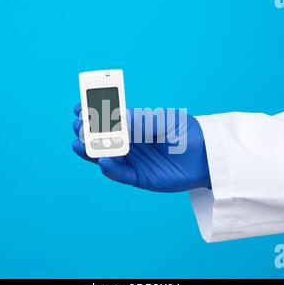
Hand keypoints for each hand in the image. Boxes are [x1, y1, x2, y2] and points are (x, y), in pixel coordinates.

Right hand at [72, 104, 210, 191]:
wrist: (205, 156)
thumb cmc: (186, 132)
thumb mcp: (164, 121)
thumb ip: (142, 120)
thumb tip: (118, 118)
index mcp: (134, 125)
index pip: (108, 119)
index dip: (92, 113)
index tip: (78, 107)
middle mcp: (129, 143)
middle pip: (102, 138)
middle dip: (87, 132)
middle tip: (78, 126)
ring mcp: (132, 160)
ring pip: (106, 156)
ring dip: (91, 151)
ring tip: (79, 144)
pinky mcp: (138, 177)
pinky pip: (120, 174)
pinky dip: (110, 168)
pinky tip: (102, 161)